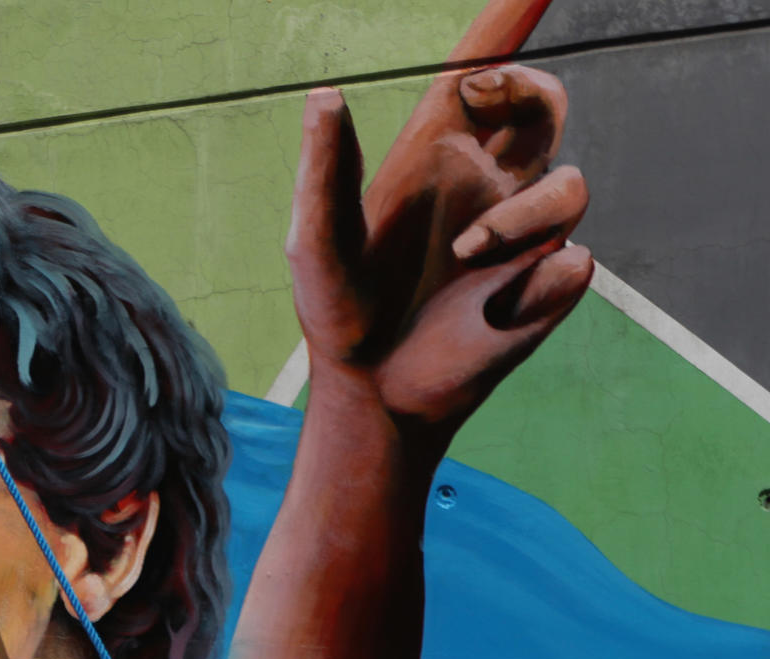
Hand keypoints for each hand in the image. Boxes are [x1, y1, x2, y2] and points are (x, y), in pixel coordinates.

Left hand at [289, 55, 591, 453]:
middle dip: (530, 88)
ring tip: (466, 256)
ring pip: (571, 185)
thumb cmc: (338, 313)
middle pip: (546, 103)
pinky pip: (571, 262)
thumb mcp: (315, 242)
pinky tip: (492, 310)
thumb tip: (324, 94)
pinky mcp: (543, 284)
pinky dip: (532, 282)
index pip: (479, 73)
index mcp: (434, 156)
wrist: (372, 392)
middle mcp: (487, 182)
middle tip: (485, 95)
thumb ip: (324, 170)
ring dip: (523, 215)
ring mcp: (521, 232)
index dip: (508, 24)